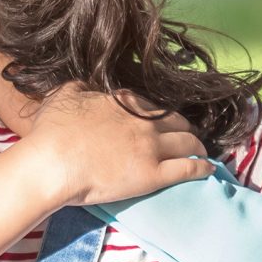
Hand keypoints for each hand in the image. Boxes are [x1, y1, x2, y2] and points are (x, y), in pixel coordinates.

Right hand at [16, 86, 211, 206]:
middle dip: (185, 126)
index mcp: (123, 102)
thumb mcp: (65, 94)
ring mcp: (151, 147)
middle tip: (187, 133)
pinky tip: (210, 168)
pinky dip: (202, 167)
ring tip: (200, 150)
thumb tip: (88, 86)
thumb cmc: (52, 131)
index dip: (159, 112)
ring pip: (188, 142)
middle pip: (176, 120)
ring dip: (197, 145)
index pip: (151, 104)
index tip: (162, 118)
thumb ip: (82, 88)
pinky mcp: (153, 175)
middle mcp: (143, 121)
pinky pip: (188, 168)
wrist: (52, 163)